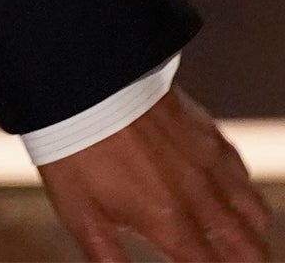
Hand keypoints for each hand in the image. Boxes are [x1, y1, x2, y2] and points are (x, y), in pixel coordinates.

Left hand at [39, 91, 271, 260]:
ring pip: (254, 211)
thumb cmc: (76, 150)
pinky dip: (242, 191)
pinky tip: (229, 192)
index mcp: (170, 223)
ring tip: (242, 243)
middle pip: (248, 247)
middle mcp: (200, 198)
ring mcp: (209, 163)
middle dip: (249, 261)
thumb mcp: (79, 213)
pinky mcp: (208, 133)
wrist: (84, 85)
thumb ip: (106, 255)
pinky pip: (241, 171)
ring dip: (252, 233)